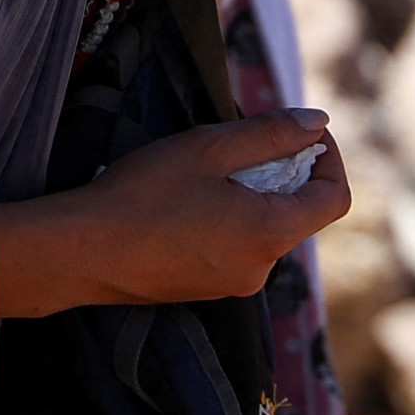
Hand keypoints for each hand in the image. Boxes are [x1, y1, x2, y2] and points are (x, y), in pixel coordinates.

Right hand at [0, 111, 349, 317]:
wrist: (80, 252)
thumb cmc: (143, 195)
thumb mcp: (209, 148)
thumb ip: (271, 134)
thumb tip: (318, 123)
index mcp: (271, 234)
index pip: (335, 198)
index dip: (330, 159)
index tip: (303, 133)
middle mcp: (261, 270)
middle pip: (299, 214)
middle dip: (283, 174)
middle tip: (241, 143)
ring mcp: (233, 286)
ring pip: (264, 231)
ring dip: (252, 196)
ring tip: (204, 173)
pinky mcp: (205, 291)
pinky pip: (236, 250)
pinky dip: (229, 221)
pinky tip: (185, 203)